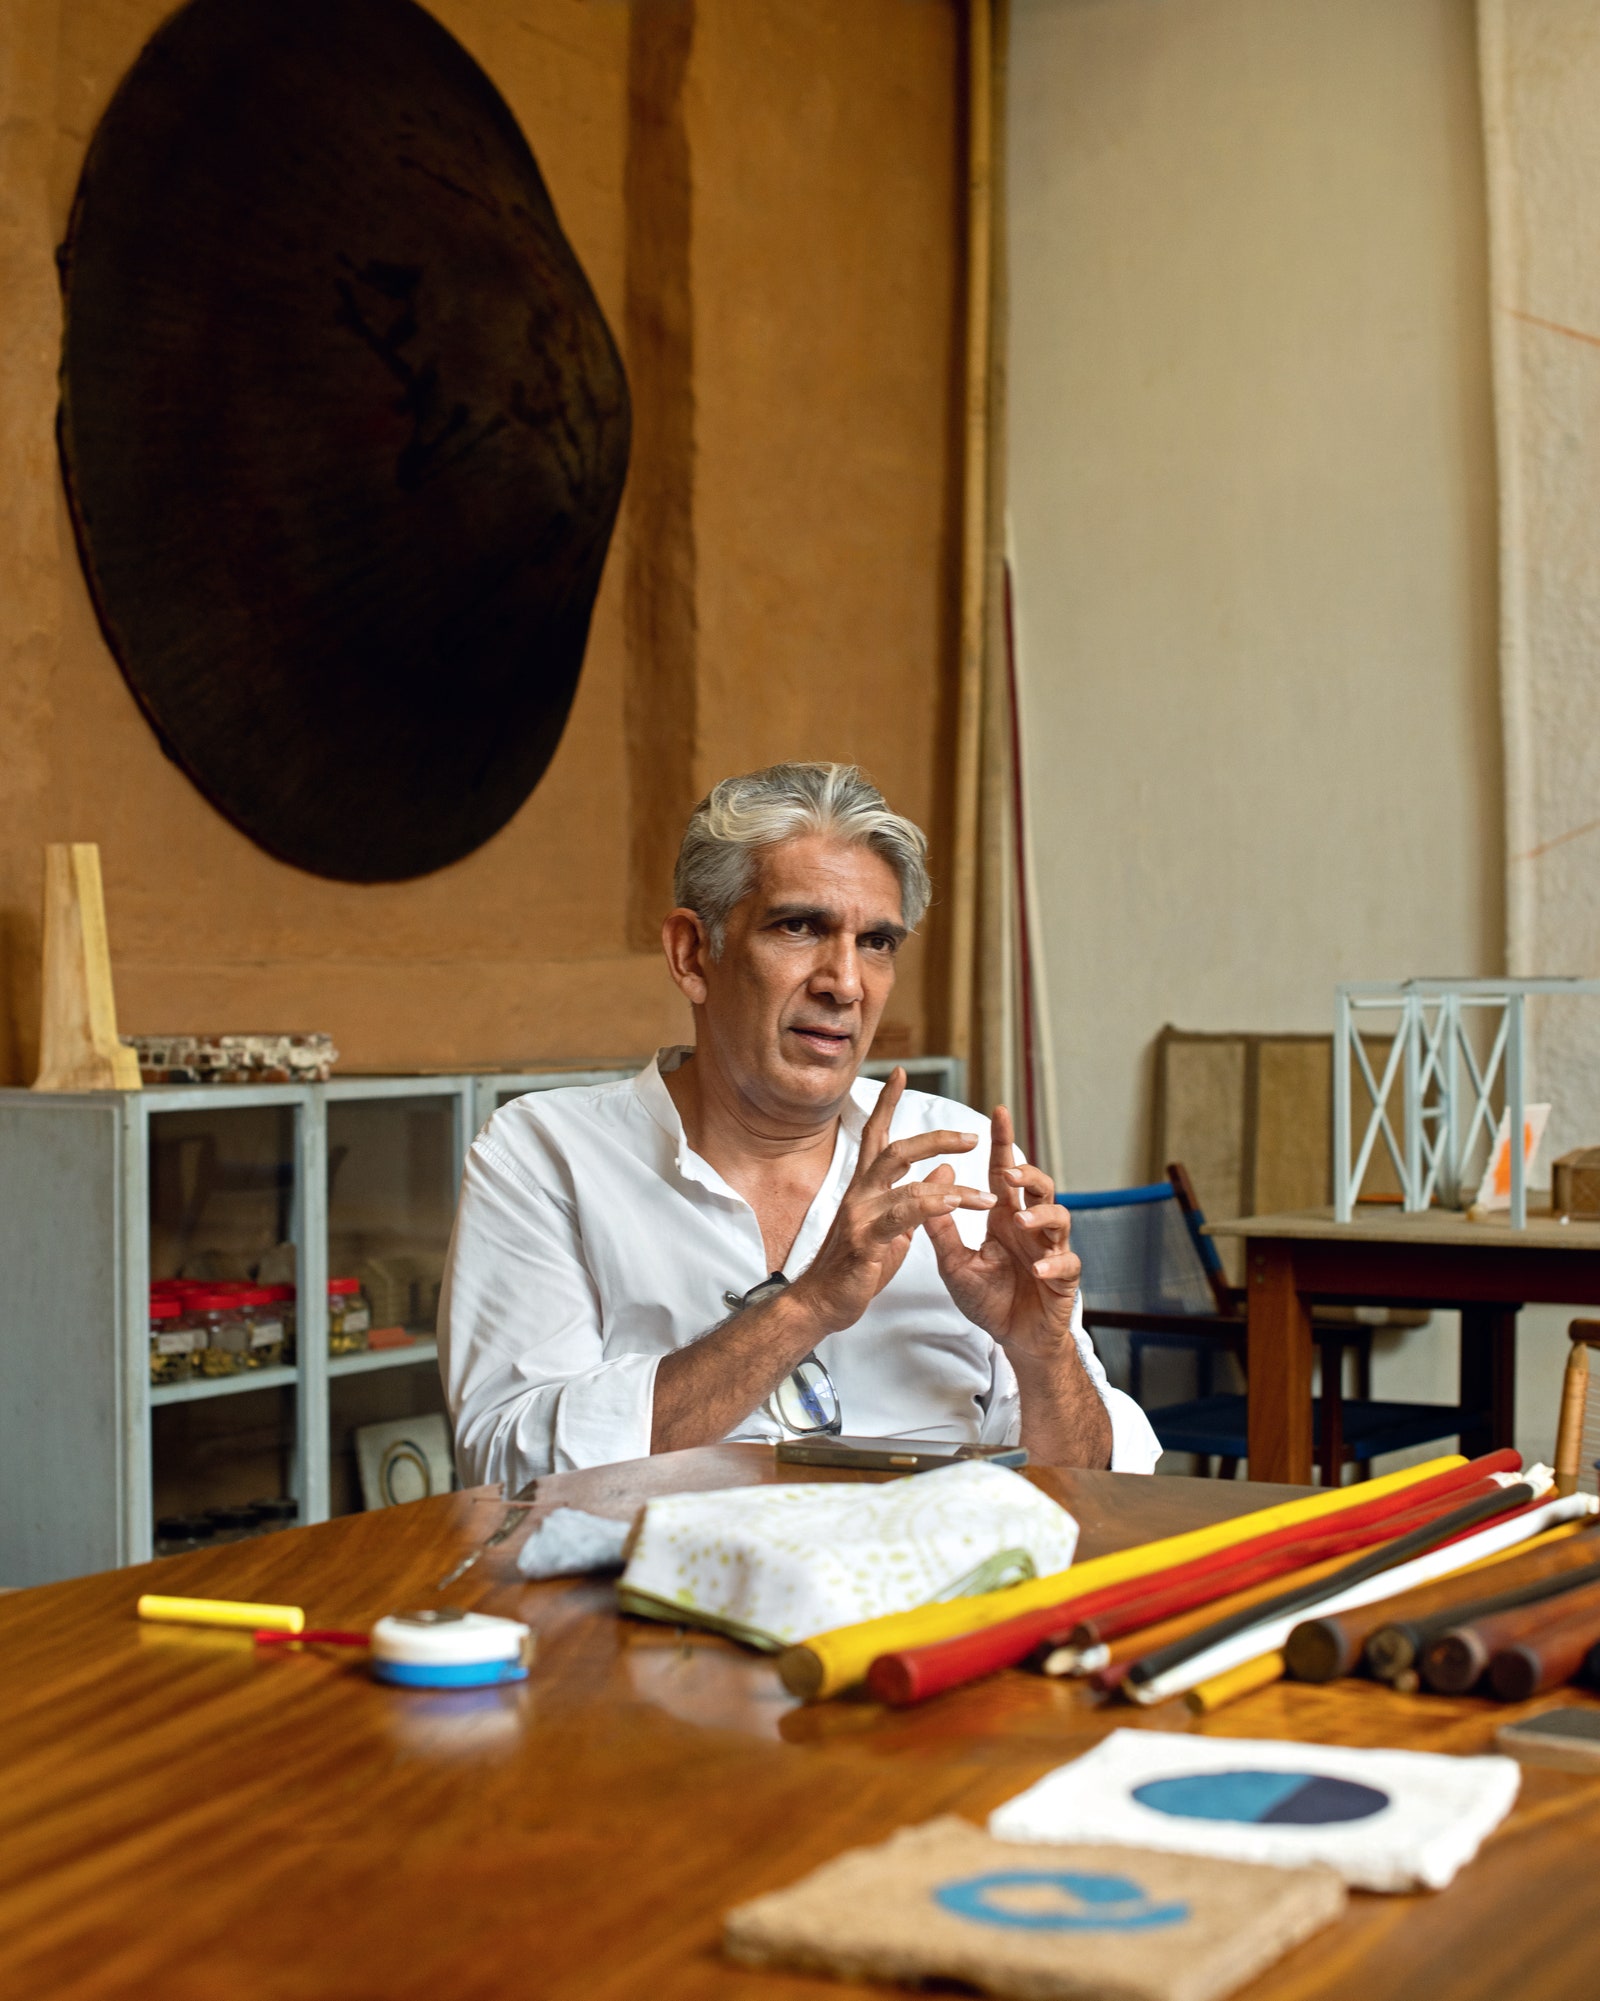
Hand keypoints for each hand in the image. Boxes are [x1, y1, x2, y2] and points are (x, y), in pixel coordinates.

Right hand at [788, 1068, 995, 1336]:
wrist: (820, 1303)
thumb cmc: (854, 1266)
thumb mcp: (894, 1228)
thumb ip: (917, 1197)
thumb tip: (947, 1170)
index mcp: (864, 1188)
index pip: (876, 1136)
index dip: (888, 1104)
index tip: (902, 1073)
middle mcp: (859, 1193)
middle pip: (895, 1150)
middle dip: (935, 1139)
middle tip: (972, 1137)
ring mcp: (860, 1215)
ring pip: (904, 1182)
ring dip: (951, 1186)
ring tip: (987, 1194)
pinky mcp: (865, 1240)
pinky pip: (903, 1215)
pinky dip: (932, 1205)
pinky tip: (956, 1204)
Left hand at [924, 1104, 1081, 1360]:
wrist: (1013, 1339)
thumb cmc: (989, 1298)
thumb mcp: (954, 1263)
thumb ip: (941, 1227)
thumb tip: (932, 1179)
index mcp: (1004, 1218)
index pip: (1004, 1173)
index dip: (1003, 1142)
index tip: (997, 1111)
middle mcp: (1030, 1227)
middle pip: (1039, 1186)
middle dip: (1027, 1173)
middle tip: (1007, 1172)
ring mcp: (1050, 1250)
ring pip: (1059, 1217)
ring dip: (1040, 1215)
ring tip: (1019, 1221)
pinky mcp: (1063, 1278)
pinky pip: (1066, 1264)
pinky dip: (1053, 1264)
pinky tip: (1036, 1269)